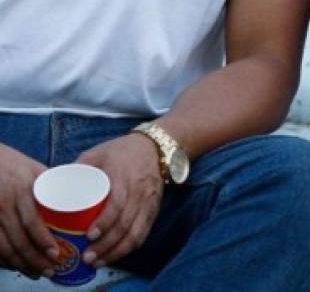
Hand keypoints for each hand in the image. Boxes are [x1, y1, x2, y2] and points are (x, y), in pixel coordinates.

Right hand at [0, 144, 57, 278]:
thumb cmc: (14, 164)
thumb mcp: (35, 169)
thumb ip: (53, 183)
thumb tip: (79, 195)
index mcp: (23, 191)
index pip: (31, 221)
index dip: (42, 241)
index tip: (55, 253)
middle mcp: (6, 204)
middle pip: (19, 239)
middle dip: (34, 259)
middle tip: (51, 270)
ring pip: (5, 246)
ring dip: (21, 263)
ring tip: (38, 272)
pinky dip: (5, 259)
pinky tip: (17, 266)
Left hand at [76, 133, 163, 266]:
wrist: (155, 147)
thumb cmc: (121, 151)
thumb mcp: (97, 153)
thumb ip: (77, 168)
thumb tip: (54, 187)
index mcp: (123, 176)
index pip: (118, 202)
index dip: (105, 221)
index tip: (90, 234)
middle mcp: (138, 191)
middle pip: (126, 224)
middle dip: (107, 244)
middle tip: (87, 256)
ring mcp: (148, 202)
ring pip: (136, 232)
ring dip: (117, 251)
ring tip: (99, 262)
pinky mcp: (153, 209)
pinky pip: (144, 232)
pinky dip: (130, 247)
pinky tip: (116, 255)